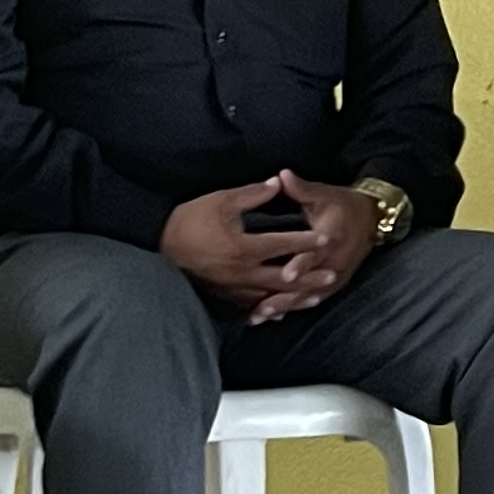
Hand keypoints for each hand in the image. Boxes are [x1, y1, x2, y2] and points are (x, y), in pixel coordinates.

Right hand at [161, 175, 375, 324]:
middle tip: (332, 275)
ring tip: (316, 297)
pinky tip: (281, 311)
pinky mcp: (224, 295)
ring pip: (271, 295)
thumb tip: (278, 183)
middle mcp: (242, 271)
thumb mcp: (222, 201)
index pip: (284, 244)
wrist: (161, 244)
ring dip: (295, 296)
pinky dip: (269, 307)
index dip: (307, 240)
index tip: (327, 238)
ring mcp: (233, 287)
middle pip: (284, 277)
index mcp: (244, 247)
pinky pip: (251, 305)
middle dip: (310, 277)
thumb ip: (253, 194)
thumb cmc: (191, 219)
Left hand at [244, 175, 380, 321]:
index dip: (301, 264)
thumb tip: (282, 175)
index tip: (286, 274)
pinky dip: (295, 308)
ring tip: (260, 316)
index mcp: (331, 237)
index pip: (314, 254)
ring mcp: (335, 276)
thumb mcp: (323, 194)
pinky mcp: (334, 284)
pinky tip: (275, 316)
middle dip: (284, 297)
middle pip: (308, 283)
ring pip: (308, 296)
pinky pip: (313, 299)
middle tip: (260, 308)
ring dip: (285, 307)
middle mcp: (334, 261)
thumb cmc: (341, 204)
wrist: (370, 219)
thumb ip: (301, 188)